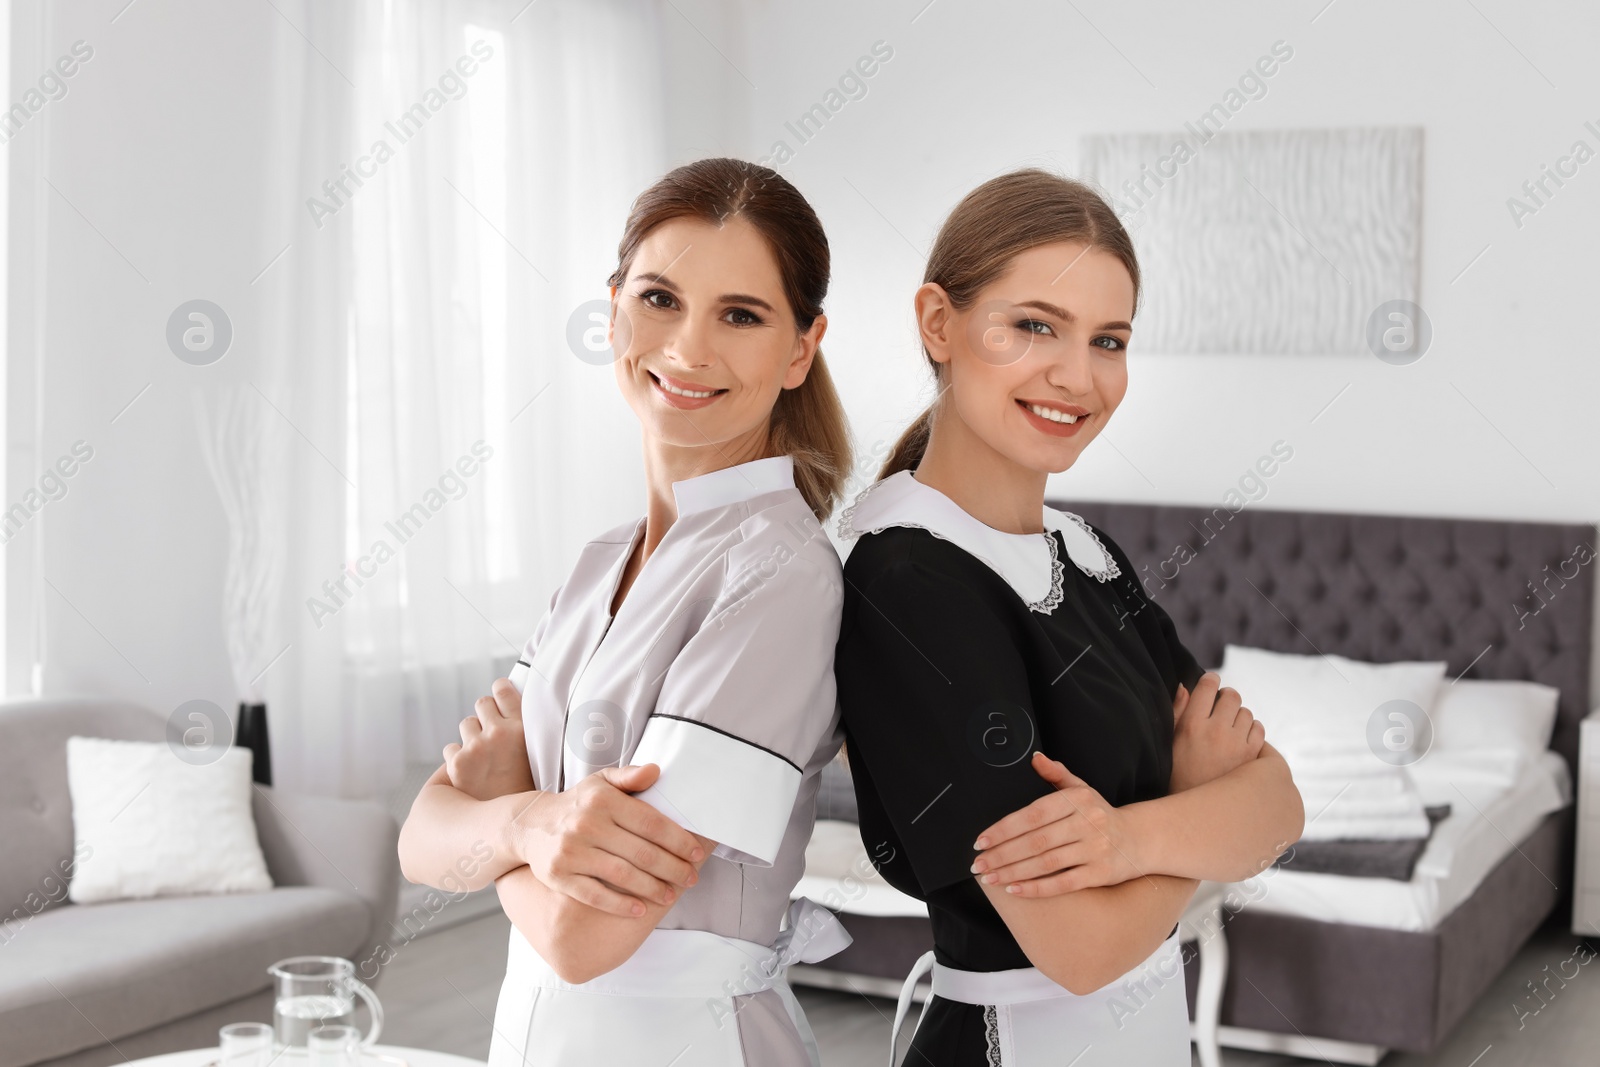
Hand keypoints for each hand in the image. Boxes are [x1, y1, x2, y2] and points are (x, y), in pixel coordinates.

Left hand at [444, 678, 534, 801]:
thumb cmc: (530, 795)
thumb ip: (530, 735)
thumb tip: (516, 716)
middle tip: (491, 732)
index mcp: (524, 730)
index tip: (499, 692)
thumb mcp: (543, 759)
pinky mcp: (457, 764)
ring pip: (466, 725)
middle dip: (485, 715)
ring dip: (471, 736)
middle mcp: (499, 734)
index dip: (500, 689)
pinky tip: (470, 772)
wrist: (515, 829)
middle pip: (482, 703)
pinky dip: (457, 758)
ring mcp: (476, 748)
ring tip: (483, 756)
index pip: (503, 690)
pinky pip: (450, 748)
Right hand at [512, 764, 707, 916]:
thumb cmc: (578, 804)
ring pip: (622, 875)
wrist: (530, 825)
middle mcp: (587, 824)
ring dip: (652, 888)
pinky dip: (620, 905)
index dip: (678, 840)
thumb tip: (656, 771)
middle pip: (642, 853)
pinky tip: (640, 910)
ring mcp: (572, 851)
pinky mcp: (559, 875)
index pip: (651, 823)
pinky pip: (595, 894)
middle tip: (691, 878)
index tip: (697, 853)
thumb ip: (629, 776)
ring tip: (670, 895)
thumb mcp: (601, 783)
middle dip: (673, 868)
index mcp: (603, 800)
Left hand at [968, 751, 1144, 896]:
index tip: (981, 841)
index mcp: (1077, 800)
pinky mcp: (1100, 874)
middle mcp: (1087, 823)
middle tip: (978, 864)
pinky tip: (1014, 889)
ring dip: (1013, 872)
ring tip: (989, 877)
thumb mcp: (1082, 789)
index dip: (1004, 829)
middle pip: (1035, 841)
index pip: (1032, 814)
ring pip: (1046, 863)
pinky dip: (1036, 888)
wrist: (1140, 839)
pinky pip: (1063, 883)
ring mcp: (1095, 849)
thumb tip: (1034, 758)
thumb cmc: (1100, 814)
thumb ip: (1056, 775)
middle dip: (1002, 854)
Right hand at [1170, 671, 1265, 792]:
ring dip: (1239, 716)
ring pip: (1246, 712)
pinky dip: (1251, 730)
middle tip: (1221, 706)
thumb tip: (1185, 686)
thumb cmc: (1179, 774)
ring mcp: (1236, 743)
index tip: (1211, 682)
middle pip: (1231, 696)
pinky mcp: (1252, 755)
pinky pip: (1259, 729)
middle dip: (1226, 697)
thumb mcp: (1170, 741)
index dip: (1210, 680)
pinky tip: (1240, 739)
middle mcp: (1216, 730)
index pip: (1206, 687)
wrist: (1197, 811)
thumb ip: (1178, 711)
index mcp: (1192, 725)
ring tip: (1229, 728)